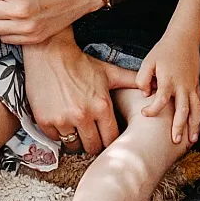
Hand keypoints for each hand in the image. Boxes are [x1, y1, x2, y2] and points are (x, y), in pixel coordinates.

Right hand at [22, 33, 136, 155]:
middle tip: (92, 135)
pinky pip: (55, 138)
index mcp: (101, 106)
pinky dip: (59, 133)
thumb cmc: (81, 64)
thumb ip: (132, 81)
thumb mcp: (109, 72)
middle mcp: (82, 115)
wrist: (51, 54)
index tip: (106, 135)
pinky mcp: (45, 120)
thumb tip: (154, 86)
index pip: (111, 138)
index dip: (110, 139)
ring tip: (77, 127)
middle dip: (94, 143)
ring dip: (76, 139)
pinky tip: (62, 121)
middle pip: (93, 146)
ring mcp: (62, 119)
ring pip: (74, 145)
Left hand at [137, 31, 199, 144]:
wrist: (184, 38)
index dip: (152, 110)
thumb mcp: (148, 62)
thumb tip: (145, 95)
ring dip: (194, 126)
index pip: (161, 100)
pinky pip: (199, 104)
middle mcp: (182, 85)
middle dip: (179, 127)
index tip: (144, 114)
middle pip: (182, 110)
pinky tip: (196, 127)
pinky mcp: (196, 86)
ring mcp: (192, 86)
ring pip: (195, 110)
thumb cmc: (164, 50)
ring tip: (191, 140)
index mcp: (168, 80)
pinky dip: (199, 116)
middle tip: (175, 141)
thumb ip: (142, 79)